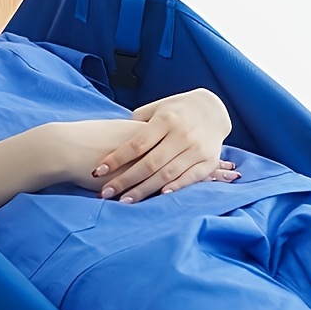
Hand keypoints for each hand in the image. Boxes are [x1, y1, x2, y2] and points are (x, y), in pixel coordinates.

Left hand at [92, 89, 233, 202]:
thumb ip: (136, 124)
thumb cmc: (175, 110)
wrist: (212, 108)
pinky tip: (158, 196)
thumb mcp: (155, 109)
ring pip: (167, 174)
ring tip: (125, 200)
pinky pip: (190, 178)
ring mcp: (197, 149)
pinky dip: (175, 187)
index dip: (116, 159)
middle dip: (125, 180)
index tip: (98, 171)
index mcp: (165, 120)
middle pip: (149, 163)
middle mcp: (181, 135)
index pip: (136, 144)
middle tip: (106, 193)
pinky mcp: (209, 160)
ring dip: (144, 190)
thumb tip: (112, 141)